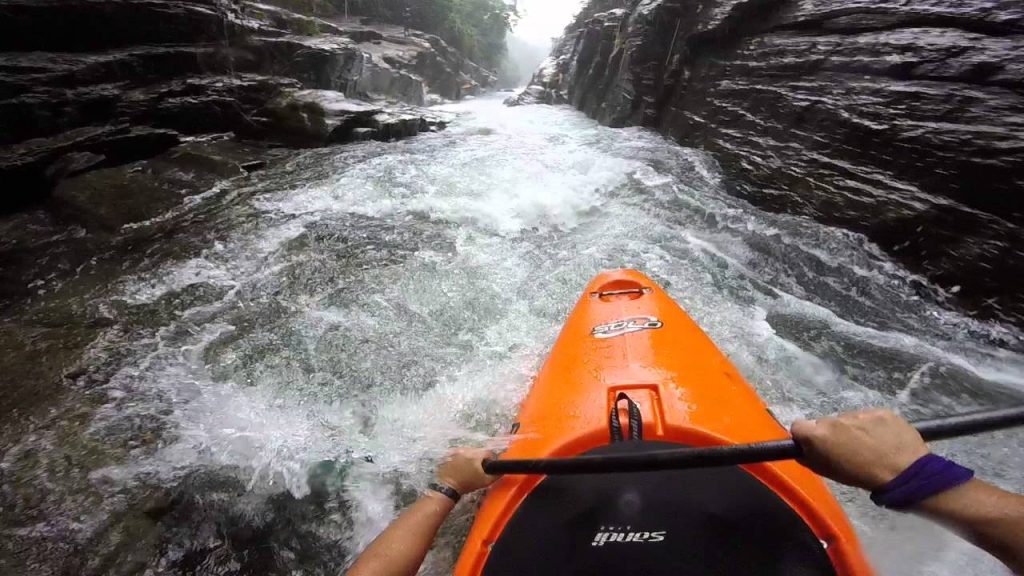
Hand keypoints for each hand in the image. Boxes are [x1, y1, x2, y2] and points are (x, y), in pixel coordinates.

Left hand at [436, 448, 499, 494]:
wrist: (448, 487)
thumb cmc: (467, 484)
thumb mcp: (485, 482)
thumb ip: (495, 475)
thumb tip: (501, 471)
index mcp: (476, 455)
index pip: (488, 452)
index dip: (489, 459)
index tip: (487, 466)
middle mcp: (466, 450)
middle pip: (477, 451)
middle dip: (479, 458)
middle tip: (477, 469)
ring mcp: (456, 451)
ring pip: (467, 452)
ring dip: (469, 457)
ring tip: (467, 468)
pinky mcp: (449, 455)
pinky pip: (458, 454)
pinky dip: (460, 459)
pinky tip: (459, 467)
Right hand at [791, 409, 929, 489]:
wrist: (905, 473)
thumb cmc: (863, 478)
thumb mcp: (829, 473)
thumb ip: (810, 458)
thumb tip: (803, 448)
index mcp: (819, 434)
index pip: (798, 425)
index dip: (805, 436)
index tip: (816, 445)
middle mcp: (835, 418)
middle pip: (826, 422)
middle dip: (832, 433)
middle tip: (847, 449)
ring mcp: (859, 412)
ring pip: (848, 418)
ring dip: (853, 428)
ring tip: (870, 444)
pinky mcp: (880, 410)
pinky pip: (869, 416)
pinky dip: (872, 425)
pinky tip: (883, 438)